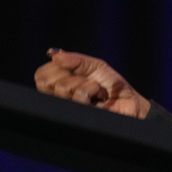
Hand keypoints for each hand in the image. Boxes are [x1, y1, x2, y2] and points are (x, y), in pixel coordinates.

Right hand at [34, 48, 150, 118]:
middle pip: (45, 82)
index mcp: (60, 84)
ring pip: (62, 88)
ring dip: (85, 83)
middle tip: (85, 80)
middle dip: (69, 75)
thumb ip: (73, 60)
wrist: (130, 102)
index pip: (40, 75)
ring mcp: (68, 109)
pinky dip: (92, 90)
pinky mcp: (77, 117)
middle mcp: (60, 98)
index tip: (73, 70)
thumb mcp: (94, 66)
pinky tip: (99, 97)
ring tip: (96, 91)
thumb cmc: (112, 85)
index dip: (55, 68)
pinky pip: (77, 96)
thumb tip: (53, 54)